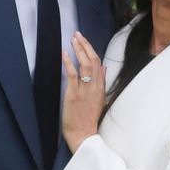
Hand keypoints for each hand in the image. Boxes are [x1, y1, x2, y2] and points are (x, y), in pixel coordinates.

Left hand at [62, 31, 105, 152]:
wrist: (84, 135)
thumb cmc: (89, 118)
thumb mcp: (100, 98)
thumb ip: (102, 82)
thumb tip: (104, 67)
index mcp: (101, 87)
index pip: (98, 62)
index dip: (91, 49)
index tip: (84, 39)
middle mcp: (95, 86)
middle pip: (92, 60)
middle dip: (85, 45)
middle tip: (78, 34)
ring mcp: (85, 90)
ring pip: (85, 64)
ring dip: (78, 49)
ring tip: (73, 39)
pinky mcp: (74, 94)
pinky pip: (73, 75)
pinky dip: (69, 62)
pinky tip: (65, 53)